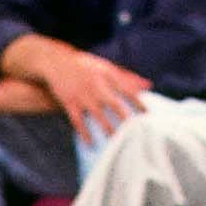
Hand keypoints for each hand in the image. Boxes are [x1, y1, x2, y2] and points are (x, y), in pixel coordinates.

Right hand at [35, 46, 151, 141]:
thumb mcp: (107, 67)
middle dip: (125, 117)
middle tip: (135, 131)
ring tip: (116, 140)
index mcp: (107, 74)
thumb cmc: (86, 66)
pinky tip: (91, 143)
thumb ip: (127, 77)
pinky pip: (78, 121)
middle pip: (114, 103)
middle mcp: (96, 84)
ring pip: (97, 114)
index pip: (127, 88)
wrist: (56, 62)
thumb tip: (149, 85)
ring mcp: (82, 94)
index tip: (148, 114)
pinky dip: (84, 133)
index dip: (138, 102)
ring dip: (107, 127)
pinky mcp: (69, 102)